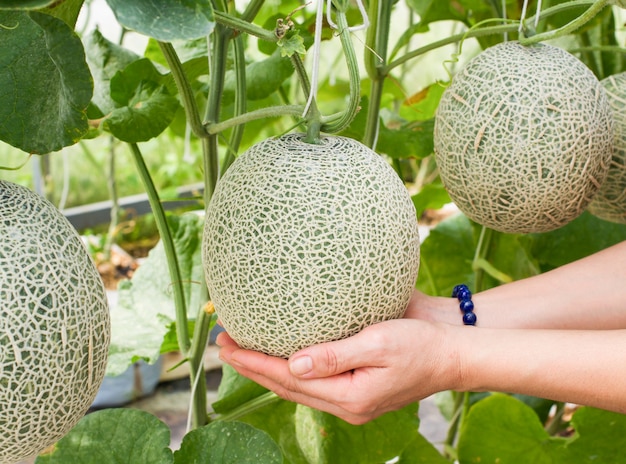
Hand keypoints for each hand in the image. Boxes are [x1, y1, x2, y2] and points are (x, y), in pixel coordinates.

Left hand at [217, 318, 460, 424]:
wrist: (452, 354)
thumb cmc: (421, 345)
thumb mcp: (379, 344)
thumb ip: (334, 357)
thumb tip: (292, 365)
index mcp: (349, 396)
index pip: (288, 379)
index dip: (254, 362)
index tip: (227, 345)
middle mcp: (345, 403)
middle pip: (286, 386)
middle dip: (252, 366)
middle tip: (224, 344)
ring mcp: (351, 399)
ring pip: (297, 386)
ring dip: (267, 368)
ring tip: (242, 349)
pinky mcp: (356, 388)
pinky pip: (314, 381)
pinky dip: (290, 368)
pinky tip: (281, 355)